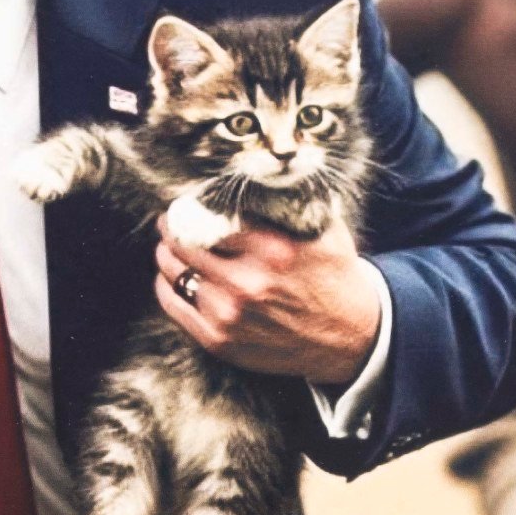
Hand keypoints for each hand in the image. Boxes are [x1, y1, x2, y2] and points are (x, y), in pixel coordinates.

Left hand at [156, 203, 383, 382]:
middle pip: (186, 245)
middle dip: (172, 229)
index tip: (185, 205)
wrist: (350, 337)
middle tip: (169, 222)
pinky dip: (166, 288)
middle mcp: (247, 284)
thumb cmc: (335, 278)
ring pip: (176, 274)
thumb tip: (259, 173)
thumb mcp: (325, 230)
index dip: (191, 208)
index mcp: (272, 251)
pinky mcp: (220, 341)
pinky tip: (169, 278)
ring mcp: (230, 315)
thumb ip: (292, 202)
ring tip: (168, 248)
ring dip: (167, 257)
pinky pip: (175, 307)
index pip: (210, 218)